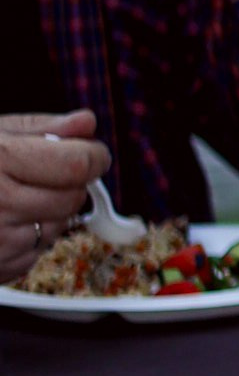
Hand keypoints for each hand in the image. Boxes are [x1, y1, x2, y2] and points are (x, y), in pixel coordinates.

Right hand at [0, 111, 108, 284]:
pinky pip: (37, 252)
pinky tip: (2, 221)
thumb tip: (86, 123)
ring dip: (49, 212)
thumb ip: (41, 128)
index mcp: (0, 161)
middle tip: (41, 173)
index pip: (77, 164)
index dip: (92, 156)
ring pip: (59, 227)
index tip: (89, 152)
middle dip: (69, 183)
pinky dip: (29, 238)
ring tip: (12, 197)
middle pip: (73, 197)